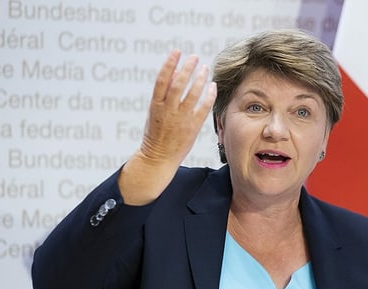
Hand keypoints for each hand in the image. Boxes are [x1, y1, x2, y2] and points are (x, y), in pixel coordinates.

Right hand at [119, 50, 216, 204]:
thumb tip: (175, 72)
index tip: (177, 52)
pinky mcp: (192, 127)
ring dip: (200, 79)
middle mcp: (168, 110)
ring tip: (205, 68)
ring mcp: (180, 119)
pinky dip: (208, 96)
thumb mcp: (155, 112)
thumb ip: (165, 94)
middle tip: (195, 57)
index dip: (170, 64)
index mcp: (155, 105)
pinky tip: (212, 86)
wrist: (158, 158)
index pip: (162, 80)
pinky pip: (203, 108)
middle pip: (178, 84)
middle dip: (188, 68)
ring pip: (192, 94)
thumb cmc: (156, 134)